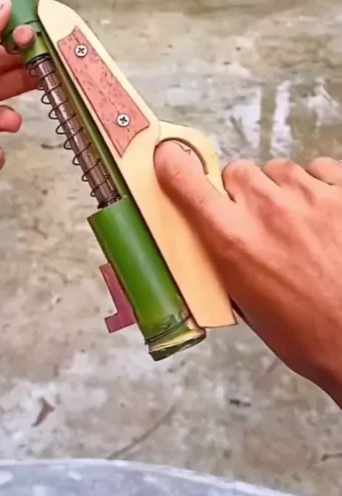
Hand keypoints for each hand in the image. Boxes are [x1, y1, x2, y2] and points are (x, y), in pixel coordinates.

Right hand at [155, 143, 341, 407]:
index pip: (185, 180)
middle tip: (258, 224)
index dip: (175, 165)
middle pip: (237, 173)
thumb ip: (221, 258)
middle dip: (242, 194)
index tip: (171, 160)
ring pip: (278, 170)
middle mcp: (267, 210)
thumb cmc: (309, 336)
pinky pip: (318, 169)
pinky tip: (323, 216)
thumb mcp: (245, 305)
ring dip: (281, 191)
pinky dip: (317, 187)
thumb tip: (209, 234)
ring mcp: (309, 196)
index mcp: (232, 241)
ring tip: (297, 225)